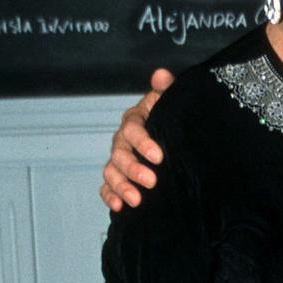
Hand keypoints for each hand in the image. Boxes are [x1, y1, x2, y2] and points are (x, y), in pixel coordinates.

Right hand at [100, 67, 174, 210]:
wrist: (174, 137)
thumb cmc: (171, 119)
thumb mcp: (172, 103)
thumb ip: (167, 90)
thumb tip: (161, 75)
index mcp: (135, 120)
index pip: (133, 129)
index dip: (143, 143)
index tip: (158, 156)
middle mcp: (123, 140)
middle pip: (120, 153)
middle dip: (133, 169)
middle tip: (151, 182)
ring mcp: (119, 159)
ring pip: (111, 171)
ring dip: (121, 186)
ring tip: (136, 200)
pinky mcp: (119, 177)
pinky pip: (107, 187)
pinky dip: (110, 196)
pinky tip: (119, 207)